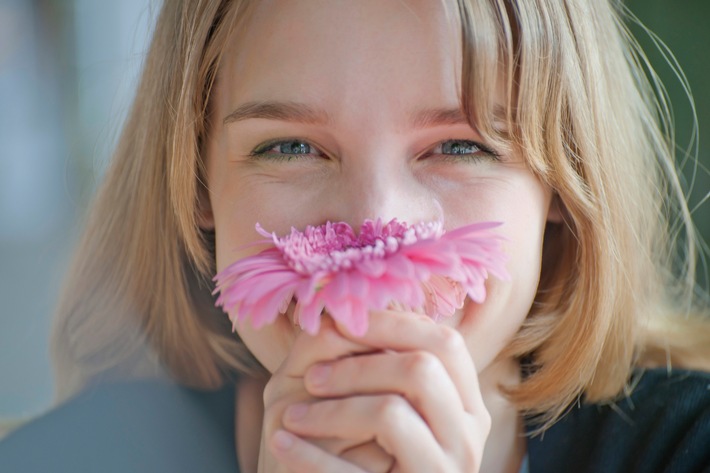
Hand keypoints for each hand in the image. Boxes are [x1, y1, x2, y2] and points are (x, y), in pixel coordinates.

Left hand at [269, 310, 490, 471]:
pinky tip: (283, 442)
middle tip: (312, 377)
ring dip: (330, 408)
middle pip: (421, 369)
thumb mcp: (383, 406)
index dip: (392, 324)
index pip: (445, 343)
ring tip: (291, 416)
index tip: (340, 323)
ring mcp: (445, 471)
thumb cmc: (371, 457)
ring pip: (389, 412)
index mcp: (467, 405)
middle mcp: (467, 436)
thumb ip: (379, 364)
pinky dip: (309, 456)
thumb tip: (342, 313)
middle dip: (357, 365)